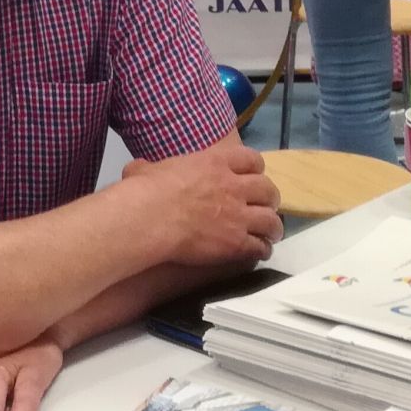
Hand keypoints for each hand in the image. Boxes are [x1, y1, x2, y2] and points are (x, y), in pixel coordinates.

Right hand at [126, 141, 281, 264]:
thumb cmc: (147, 190)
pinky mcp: (236, 243)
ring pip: (271, 220)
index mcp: (216, 162)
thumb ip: (151, 169)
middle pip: (268, 189)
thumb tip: (137, 170)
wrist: (151, 218)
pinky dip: (262, 249)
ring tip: (270, 233)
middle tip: (266, 206)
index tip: (253, 177)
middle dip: (270, 198)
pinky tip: (259, 251)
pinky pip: (260, 246)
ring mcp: (238, 215)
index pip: (252, 159)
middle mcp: (234, 186)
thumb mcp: (149, 169)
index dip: (256, 170)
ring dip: (273, 227)